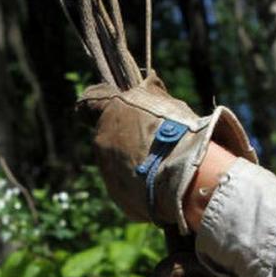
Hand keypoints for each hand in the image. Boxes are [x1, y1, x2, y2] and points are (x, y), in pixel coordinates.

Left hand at [77, 73, 255, 231]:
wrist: (186, 176)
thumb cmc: (179, 133)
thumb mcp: (166, 102)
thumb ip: (152, 91)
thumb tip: (149, 79)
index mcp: (110, 113)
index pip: (88, 101)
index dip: (98, 102)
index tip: (111, 106)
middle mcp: (102, 141)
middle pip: (108, 136)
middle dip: (126, 138)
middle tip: (154, 142)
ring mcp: (108, 172)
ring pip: (117, 163)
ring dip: (135, 163)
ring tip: (164, 167)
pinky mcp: (120, 197)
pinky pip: (129, 187)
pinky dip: (142, 185)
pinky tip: (164, 184)